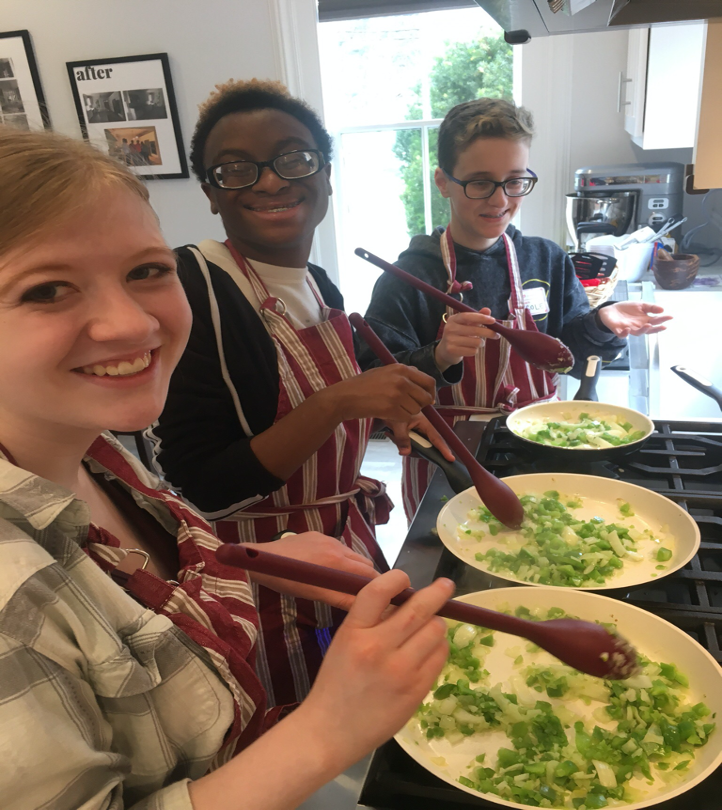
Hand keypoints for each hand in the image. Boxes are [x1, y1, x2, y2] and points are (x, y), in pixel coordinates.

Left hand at [242, 532, 377, 608]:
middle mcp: (337, 545)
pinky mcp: (317, 534)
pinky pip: (338, 547)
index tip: (382, 597)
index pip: (370, 573)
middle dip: (367, 578)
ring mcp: (327, 537)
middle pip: (365, 563)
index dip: (379, 585)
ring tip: (341, 583)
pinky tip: (324, 569)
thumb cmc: (286, 580)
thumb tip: (365, 606)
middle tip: (360, 594)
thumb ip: (342, 599)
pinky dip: (339, 559)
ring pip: (352, 555)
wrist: (260, 559)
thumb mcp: (314, 594)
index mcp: (338, 561)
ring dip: (352, 568)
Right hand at [298, 570, 452, 767]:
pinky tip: (429, 649)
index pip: (378, 591)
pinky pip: (440, 656)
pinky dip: (439, 647)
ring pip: (436, 630)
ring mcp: (401, 671)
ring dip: (436, 623)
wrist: (330, 731)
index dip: (396, 578)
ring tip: (429, 627)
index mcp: (353, 632)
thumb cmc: (336, 682)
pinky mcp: (417, 690)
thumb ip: (372, 620)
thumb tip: (406, 599)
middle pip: (418, 609)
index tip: (405, 577)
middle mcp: (378, 648)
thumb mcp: (345, 641)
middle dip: (437, 592)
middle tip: (445, 585)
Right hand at [323, 365, 435, 422]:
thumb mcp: (385, 372)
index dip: (430, 393)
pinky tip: (388, 413)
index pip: (429, 381)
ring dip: (408, 412)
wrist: (345, 396)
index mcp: (401, 369)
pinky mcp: (391, 408)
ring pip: (416, 410)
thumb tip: (424, 385)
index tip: (428, 400)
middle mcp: (402, 380)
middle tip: (407, 406)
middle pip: (425, 398)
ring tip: (393, 408)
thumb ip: (404, 375)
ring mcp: (397, 394)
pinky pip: (406, 417)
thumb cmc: (363, 385)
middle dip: (420, 405)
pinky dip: (399, 418)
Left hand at [386, 413, 454, 461]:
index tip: (451, 458)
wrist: (387, 406)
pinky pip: (410, 444)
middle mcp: (423, 429)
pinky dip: (401, 443)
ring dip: (405, 445)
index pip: (436, 438)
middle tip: (404, 448)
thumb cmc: (395, 411)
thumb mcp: (398, 424)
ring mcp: (417, 432)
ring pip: (417, 447)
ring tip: (394, 435)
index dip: (443, 449)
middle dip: (416, 450)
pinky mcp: (411, 434)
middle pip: (427, 445)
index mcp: (424, 423)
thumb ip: (402, 439)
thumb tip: (406, 453)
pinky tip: (393, 435)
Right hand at [435, 308, 498, 370]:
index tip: (493, 321)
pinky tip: (470, 349)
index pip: (468, 316)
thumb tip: (487, 310)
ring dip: (481, 343)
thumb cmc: (459, 334)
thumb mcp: (466, 324)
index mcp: (454, 319)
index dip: (481, 318)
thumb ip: (477, 317)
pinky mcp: (452, 351)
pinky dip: (475, 350)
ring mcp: (450, 340)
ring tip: (478, 343)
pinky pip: (472, 351)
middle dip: (489, 333)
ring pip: (476, 342)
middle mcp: (450, 328)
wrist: (445, 350)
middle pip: (475, 330)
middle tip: (496, 335)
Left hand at [597, 301, 672, 337]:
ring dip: (643, 330)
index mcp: (644, 320)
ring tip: (648, 325)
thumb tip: (663, 309)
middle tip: (663, 325)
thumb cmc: (627, 309)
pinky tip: (628, 329)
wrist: (611, 310)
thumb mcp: (640, 305)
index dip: (662, 319)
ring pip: (637, 333)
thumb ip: (651, 307)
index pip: (655, 321)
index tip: (670, 317)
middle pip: (648, 330)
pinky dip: (625, 333)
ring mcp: (628, 329)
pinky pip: (622, 335)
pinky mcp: (618, 330)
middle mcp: (638, 326)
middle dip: (656, 328)